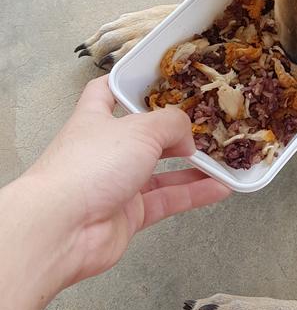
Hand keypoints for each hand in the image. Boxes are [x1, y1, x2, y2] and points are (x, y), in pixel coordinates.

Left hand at [23, 76, 231, 286]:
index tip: (155, 81)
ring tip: (220, 159)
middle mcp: (104, 151)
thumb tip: (187, 136)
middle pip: (144, 136)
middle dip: (173, 132)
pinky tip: (219, 188)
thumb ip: (171, 125)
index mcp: (95, 120)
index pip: (106, 93)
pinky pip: (168, 200)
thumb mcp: (139, 130)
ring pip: (161, 171)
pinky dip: (194, 194)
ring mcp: (116, 184)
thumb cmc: (87, 168)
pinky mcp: (129, 215)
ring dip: (192, 166)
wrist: (63, 228)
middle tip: (203, 126)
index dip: (128, 85)